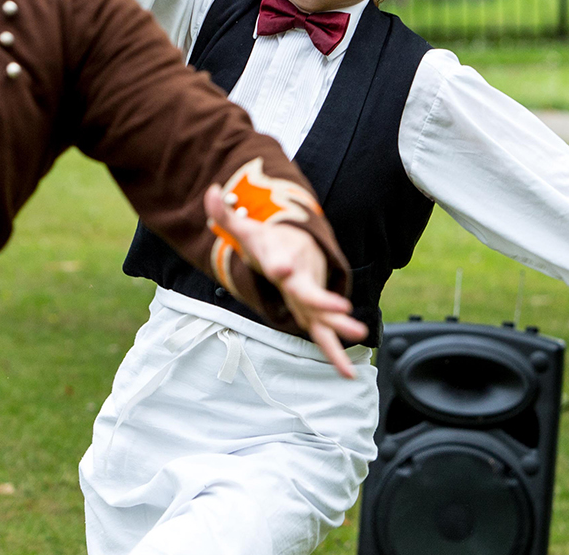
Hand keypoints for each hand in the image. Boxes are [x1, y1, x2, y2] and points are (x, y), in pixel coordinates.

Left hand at [204, 184, 365, 375]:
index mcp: (281, 260)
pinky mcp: (313, 313)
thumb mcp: (245, 230)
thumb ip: (224, 215)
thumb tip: (210, 191)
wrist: (299, 245)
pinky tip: (347, 375)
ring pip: (326, 315)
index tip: (283, 268)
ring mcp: (310, 298)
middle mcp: (300, 280)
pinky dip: (335, 355)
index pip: (281, 262)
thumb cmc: (268, 242)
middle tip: (342, 307)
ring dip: (341, 325)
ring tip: (358, 334)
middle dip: (325, 300)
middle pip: (312, 292)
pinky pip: (325, 335)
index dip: (282, 264)